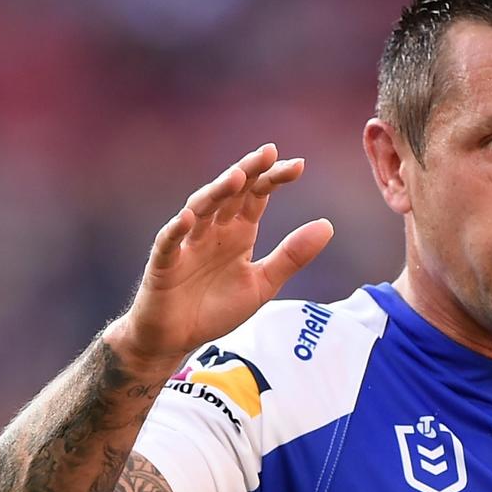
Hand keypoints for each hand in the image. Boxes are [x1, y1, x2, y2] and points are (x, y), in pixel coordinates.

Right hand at [107, 144, 333, 365]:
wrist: (176, 339)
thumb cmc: (216, 308)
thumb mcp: (263, 284)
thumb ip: (292, 256)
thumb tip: (328, 225)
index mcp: (238, 232)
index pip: (257, 196)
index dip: (274, 179)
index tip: (299, 165)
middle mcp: (213, 230)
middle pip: (231, 193)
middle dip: (248, 172)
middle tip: (268, 152)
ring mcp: (187, 245)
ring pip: (200, 210)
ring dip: (217, 193)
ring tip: (236, 177)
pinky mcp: (164, 265)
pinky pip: (168, 244)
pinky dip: (177, 231)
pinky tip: (189, 219)